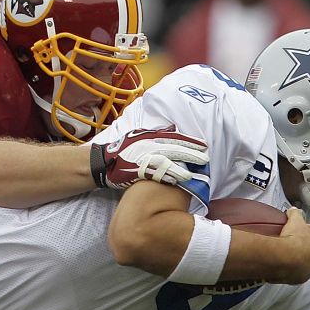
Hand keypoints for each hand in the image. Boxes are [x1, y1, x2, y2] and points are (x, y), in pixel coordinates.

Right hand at [90, 125, 209, 189]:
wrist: (104, 162)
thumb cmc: (123, 148)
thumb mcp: (140, 134)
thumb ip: (157, 132)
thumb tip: (173, 128)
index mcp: (150, 136)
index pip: (174, 138)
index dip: (190, 142)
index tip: (203, 145)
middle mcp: (149, 146)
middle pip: (174, 150)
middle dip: (190, 155)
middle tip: (205, 159)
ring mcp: (143, 159)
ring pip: (166, 163)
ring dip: (180, 169)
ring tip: (192, 174)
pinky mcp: (138, 171)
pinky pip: (154, 174)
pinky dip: (165, 177)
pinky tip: (176, 181)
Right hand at [276, 207, 309, 282]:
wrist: (283, 258)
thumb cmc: (293, 238)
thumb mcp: (294, 220)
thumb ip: (295, 213)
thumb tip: (293, 209)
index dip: (308, 228)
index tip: (300, 227)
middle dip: (305, 246)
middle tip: (293, 242)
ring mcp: (309, 269)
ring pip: (306, 263)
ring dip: (300, 259)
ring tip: (287, 255)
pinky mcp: (300, 278)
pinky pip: (297, 273)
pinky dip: (292, 270)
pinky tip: (284, 265)